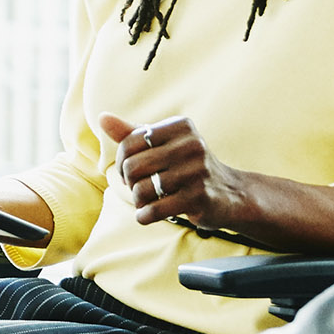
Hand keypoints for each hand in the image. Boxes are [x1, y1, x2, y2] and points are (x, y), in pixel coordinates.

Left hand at [103, 112, 255, 234]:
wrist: (230, 193)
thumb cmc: (189, 166)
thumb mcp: (164, 145)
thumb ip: (132, 133)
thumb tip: (102, 117)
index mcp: (181, 126)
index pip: (130, 142)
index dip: (123, 161)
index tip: (132, 171)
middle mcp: (191, 144)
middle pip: (133, 166)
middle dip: (129, 182)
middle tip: (138, 188)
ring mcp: (197, 171)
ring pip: (142, 190)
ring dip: (138, 201)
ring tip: (147, 201)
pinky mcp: (199, 197)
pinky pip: (155, 210)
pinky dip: (144, 216)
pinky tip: (147, 214)